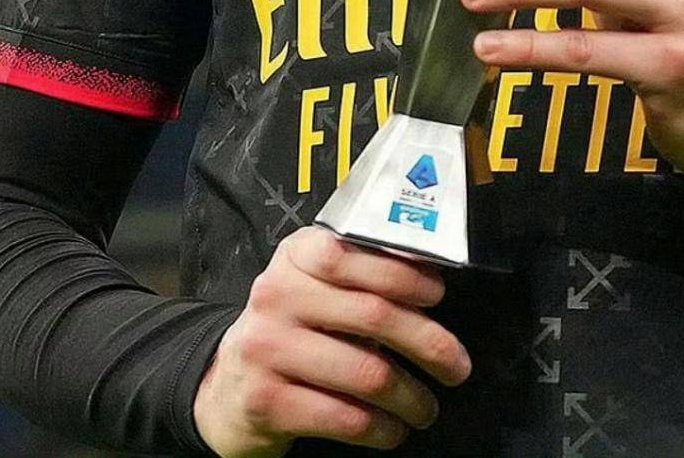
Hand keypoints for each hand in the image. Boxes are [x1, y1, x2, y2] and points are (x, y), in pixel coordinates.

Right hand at [192, 225, 471, 455]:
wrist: (227, 387)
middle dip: (428, 342)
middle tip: (457, 365)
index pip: (355, 253)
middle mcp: (277, 294)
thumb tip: (432, 274)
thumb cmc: (292, 329)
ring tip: (427, 408)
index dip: (405, 274)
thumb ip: (361, 273)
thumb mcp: (316, 285)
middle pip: (373, 315)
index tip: (438, 295)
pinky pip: (343, 417)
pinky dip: (381, 428)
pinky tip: (393, 430)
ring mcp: (268, 348)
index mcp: (297, 255)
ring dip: (411, 396)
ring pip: (366, 372)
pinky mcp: (266, 401)